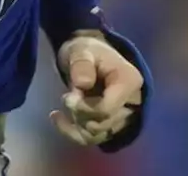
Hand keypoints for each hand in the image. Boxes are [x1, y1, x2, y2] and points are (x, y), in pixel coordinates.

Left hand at [50, 31, 142, 145]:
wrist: (88, 55)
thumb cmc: (86, 50)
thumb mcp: (81, 50)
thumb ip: (82, 65)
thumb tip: (83, 84)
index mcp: (129, 81)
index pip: (108, 108)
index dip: (85, 108)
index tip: (67, 98)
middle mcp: (131, 102)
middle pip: (102, 123)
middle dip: (80, 112)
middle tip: (66, 96)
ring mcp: (121, 115)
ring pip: (97, 134)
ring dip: (76, 121)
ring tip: (67, 100)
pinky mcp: (109, 124)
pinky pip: (91, 138)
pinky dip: (72, 132)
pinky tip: (57, 118)